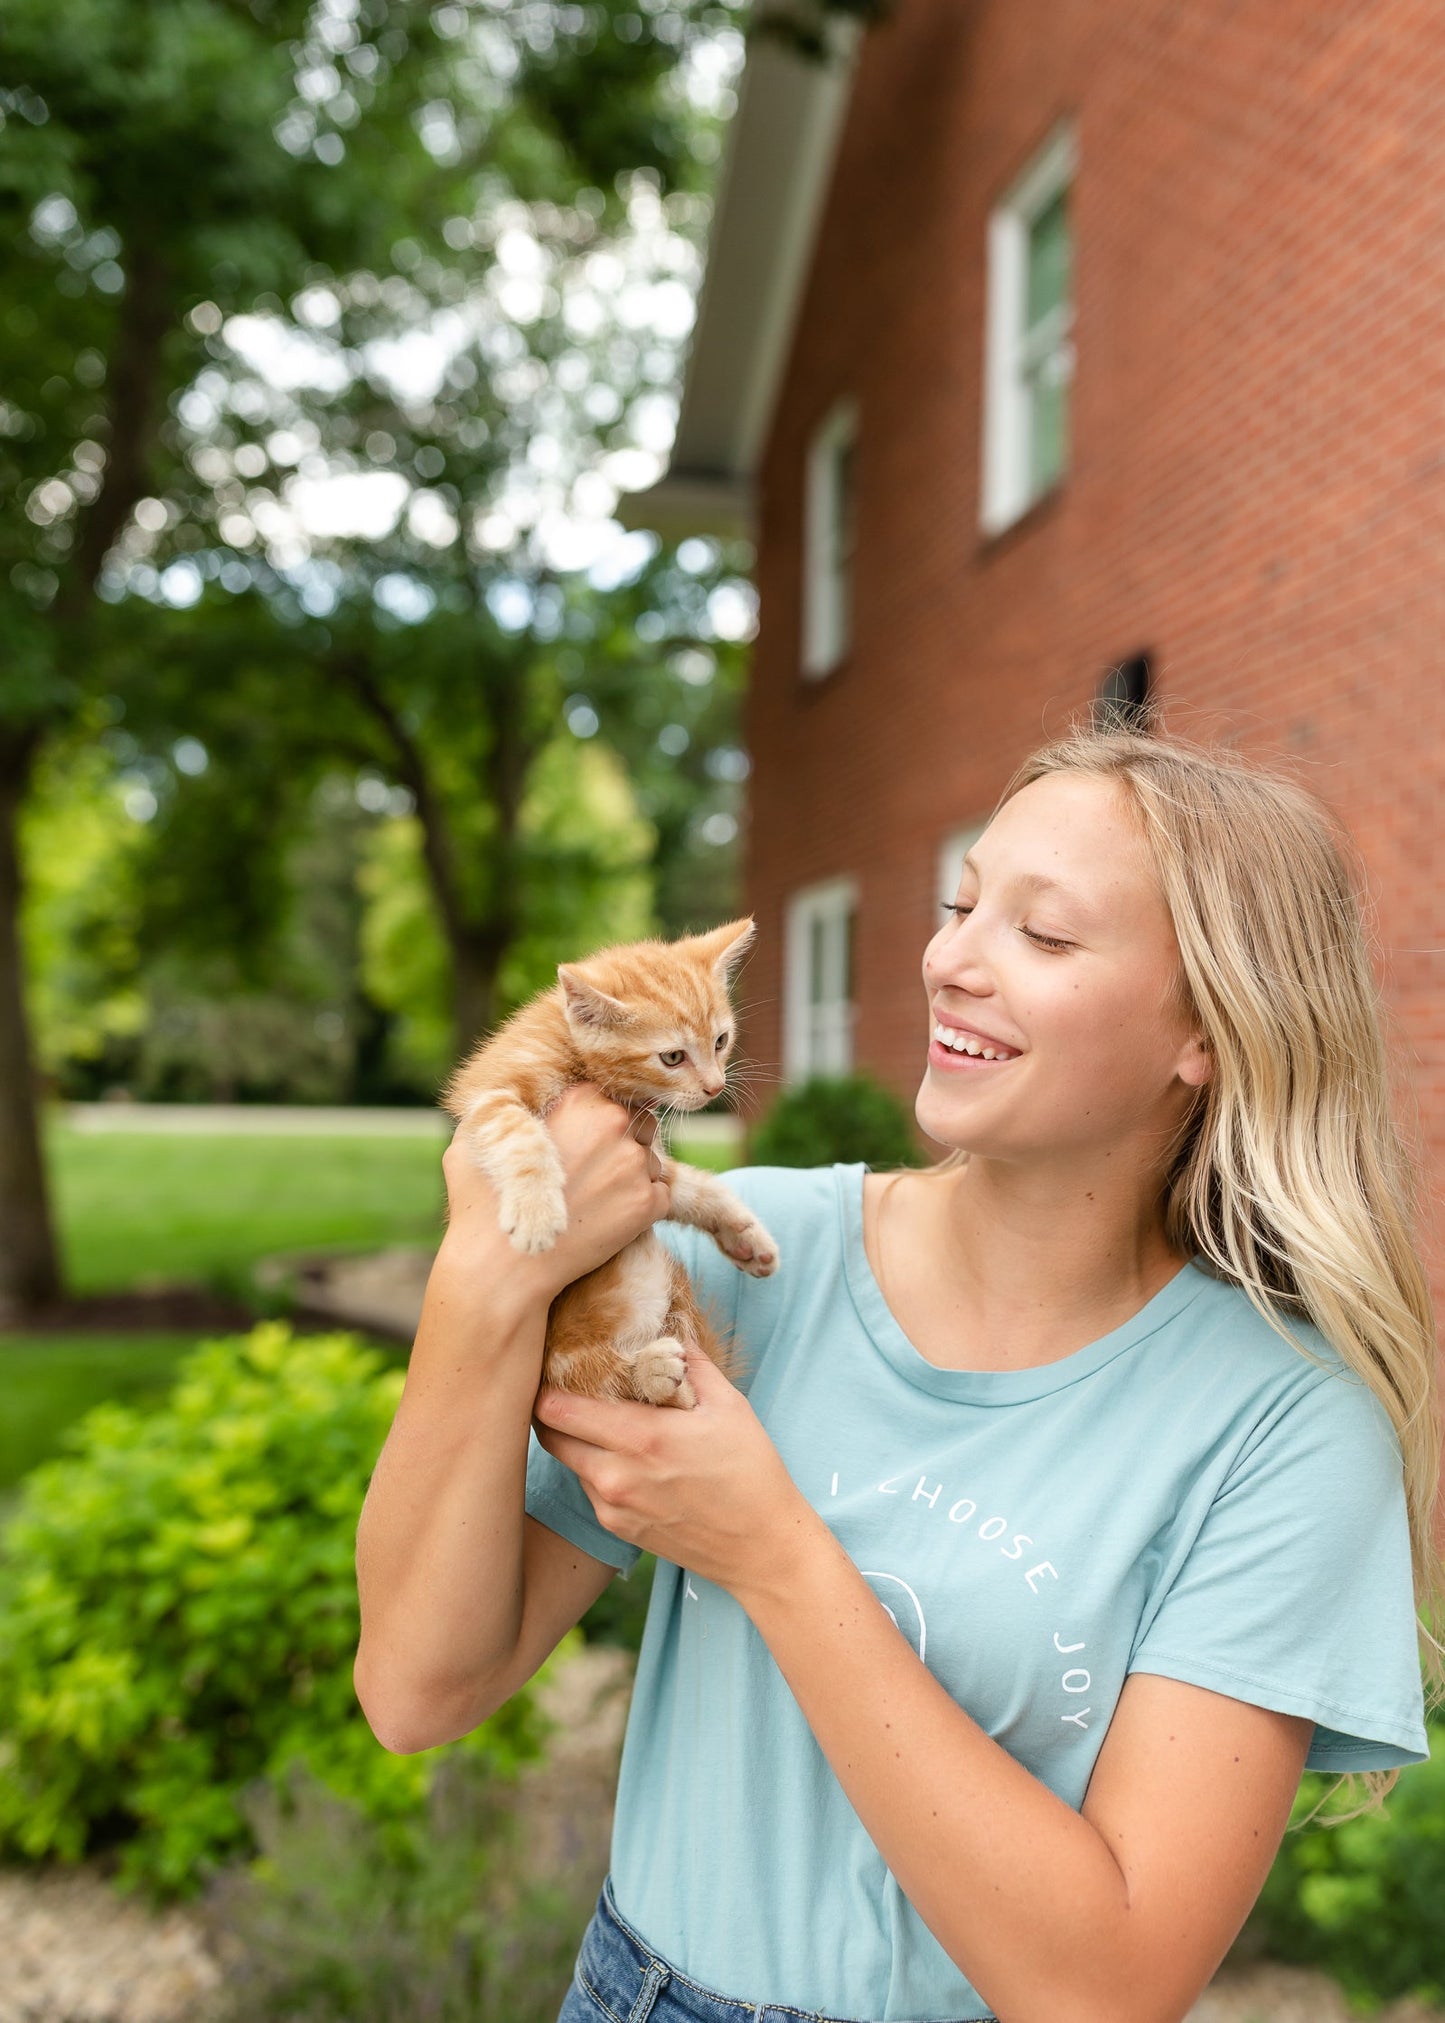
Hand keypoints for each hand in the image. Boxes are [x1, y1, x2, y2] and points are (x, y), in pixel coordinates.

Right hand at [438, 1083, 670, 1300]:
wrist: (504, 1266)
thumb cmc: (481, 1202)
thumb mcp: (475, 1137)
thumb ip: (502, 1110)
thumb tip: (505, 1098)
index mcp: (579, 1098)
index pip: (609, 1095)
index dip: (595, 1118)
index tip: (579, 1142)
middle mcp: (614, 1123)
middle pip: (638, 1122)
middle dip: (620, 1143)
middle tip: (589, 1175)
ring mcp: (635, 1163)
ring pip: (650, 1160)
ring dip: (631, 1176)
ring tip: (592, 1201)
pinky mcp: (649, 1204)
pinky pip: (660, 1194)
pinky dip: (641, 1207)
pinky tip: (607, 1220)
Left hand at [533, 1346, 815, 1599]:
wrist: (760, 1548)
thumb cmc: (750, 1472)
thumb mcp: (729, 1405)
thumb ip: (690, 1362)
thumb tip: (666, 1325)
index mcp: (640, 1438)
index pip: (556, 1406)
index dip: (547, 1380)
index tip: (558, 1361)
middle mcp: (614, 1476)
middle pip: (547, 1433)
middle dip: (549, 1406)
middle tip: (566, 1384)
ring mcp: (611, 1506)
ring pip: (567, 1459)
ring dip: (575, 1436)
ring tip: (598, 1418)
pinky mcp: (615, 1528)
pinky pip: (588, 1486)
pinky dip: (595, 1465)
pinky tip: (625, 1455)